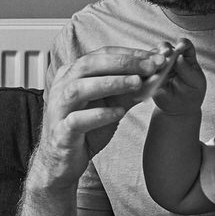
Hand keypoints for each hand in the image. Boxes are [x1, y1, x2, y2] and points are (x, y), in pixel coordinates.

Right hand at [35, 46, 172, 186]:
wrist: (63, 162)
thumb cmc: (86, 130)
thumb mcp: (112, 104)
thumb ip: (130, 88)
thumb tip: (155, 72)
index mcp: (73, 74)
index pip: (101, 55)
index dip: (129, 54)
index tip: (155, 58)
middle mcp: (62, 87)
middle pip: (88, 65)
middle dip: (121, 63)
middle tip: (149, 67)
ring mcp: (59, 109)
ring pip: (79, 88)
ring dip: (110, 83)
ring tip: (136, 84)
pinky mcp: (61, 133)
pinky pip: (77, 120)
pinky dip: (99, 115)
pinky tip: (118, 113)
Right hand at [147, 38, 205, 114]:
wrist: (178, 109)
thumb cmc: (190, 93)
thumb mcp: (195, 82)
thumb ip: (187, 70)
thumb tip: (179, 57)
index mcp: (185, 57)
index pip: (185, 45)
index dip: (182, 43)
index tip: (181, 46)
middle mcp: (171, 59)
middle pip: (165, 47)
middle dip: (164, 48)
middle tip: (165, 54)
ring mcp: (158, 66)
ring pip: (153, 56)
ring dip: (153, 58)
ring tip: (156, 65)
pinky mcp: (148, 75)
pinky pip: (144, 70)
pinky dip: (145, 69)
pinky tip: (148, 73)